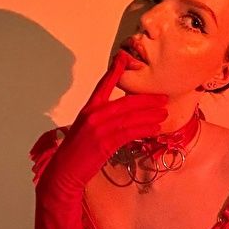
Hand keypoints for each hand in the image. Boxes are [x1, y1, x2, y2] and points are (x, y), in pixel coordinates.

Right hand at [38, 50, 168, 195]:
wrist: (64, 170)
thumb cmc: (76, 152)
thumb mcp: (84, 128)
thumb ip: (100, 117)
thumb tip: (121, 114)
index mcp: (87, 109)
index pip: (103, 84)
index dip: (115, 70)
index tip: (125, 57)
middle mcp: (93, 115)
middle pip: (125, 102)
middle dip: (147, 99)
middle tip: (163, 97)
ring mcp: (98, 130)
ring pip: (130, 118)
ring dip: (150, 115)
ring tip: (164, 113)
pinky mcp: (104, 144)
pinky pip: (129, 133)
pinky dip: (144, 130)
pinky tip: (155, 128)